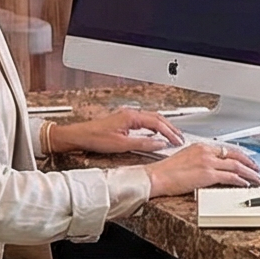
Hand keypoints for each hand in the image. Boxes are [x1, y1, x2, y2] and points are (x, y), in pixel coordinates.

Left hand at [53, 107, 186, 155]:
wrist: (79, 136)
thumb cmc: (95, 138)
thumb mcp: (122, 145)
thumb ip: (143, 144)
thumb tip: (159, 144)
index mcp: (131, 116)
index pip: (157, 123)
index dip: (169, 132)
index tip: (177, 141)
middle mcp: (130, 113)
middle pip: (157, 118)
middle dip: (170, 128)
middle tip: (180, 137)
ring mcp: (127, 116)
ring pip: (151, 119)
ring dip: (163, 127)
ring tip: (172, 136)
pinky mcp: (123, 121)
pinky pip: (144, 122)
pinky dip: (154, 127)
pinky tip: (157, 134)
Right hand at [145, 140, 259, 197]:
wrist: (156, 176)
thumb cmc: (166, 171)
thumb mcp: (185, 158)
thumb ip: (200, 160)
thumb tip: (211, 167)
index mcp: (200, 147)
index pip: (226, 149)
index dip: (239, 155)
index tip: (246, 160)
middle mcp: (206, 152)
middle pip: (234, 155)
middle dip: (249, 162)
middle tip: (257, 168)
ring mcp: (208, 162)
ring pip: (236, 166)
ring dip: (249, 173)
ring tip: (256, 178)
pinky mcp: (207, 174)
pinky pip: (230, 177)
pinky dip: (240, 180)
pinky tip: (245, 183)